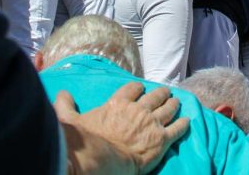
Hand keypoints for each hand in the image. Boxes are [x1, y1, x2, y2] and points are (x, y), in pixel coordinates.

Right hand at [55, 83, 189, 174]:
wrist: (100, 159)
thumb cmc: (85, 140)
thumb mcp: (69, 119)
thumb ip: (65, 105)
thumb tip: (61, 93)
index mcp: (118, 103)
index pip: (132, 89)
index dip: (138, 88)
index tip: (141, 88)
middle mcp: (138, 109)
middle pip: (155, 96)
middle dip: (162, 93)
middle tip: (166, 93)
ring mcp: (151, 124)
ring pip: (168, 108)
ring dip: (174, 104)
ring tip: (178, 102)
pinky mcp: (161, 140)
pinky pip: (177, 129)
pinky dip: (183, 124)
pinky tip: (187, 121)